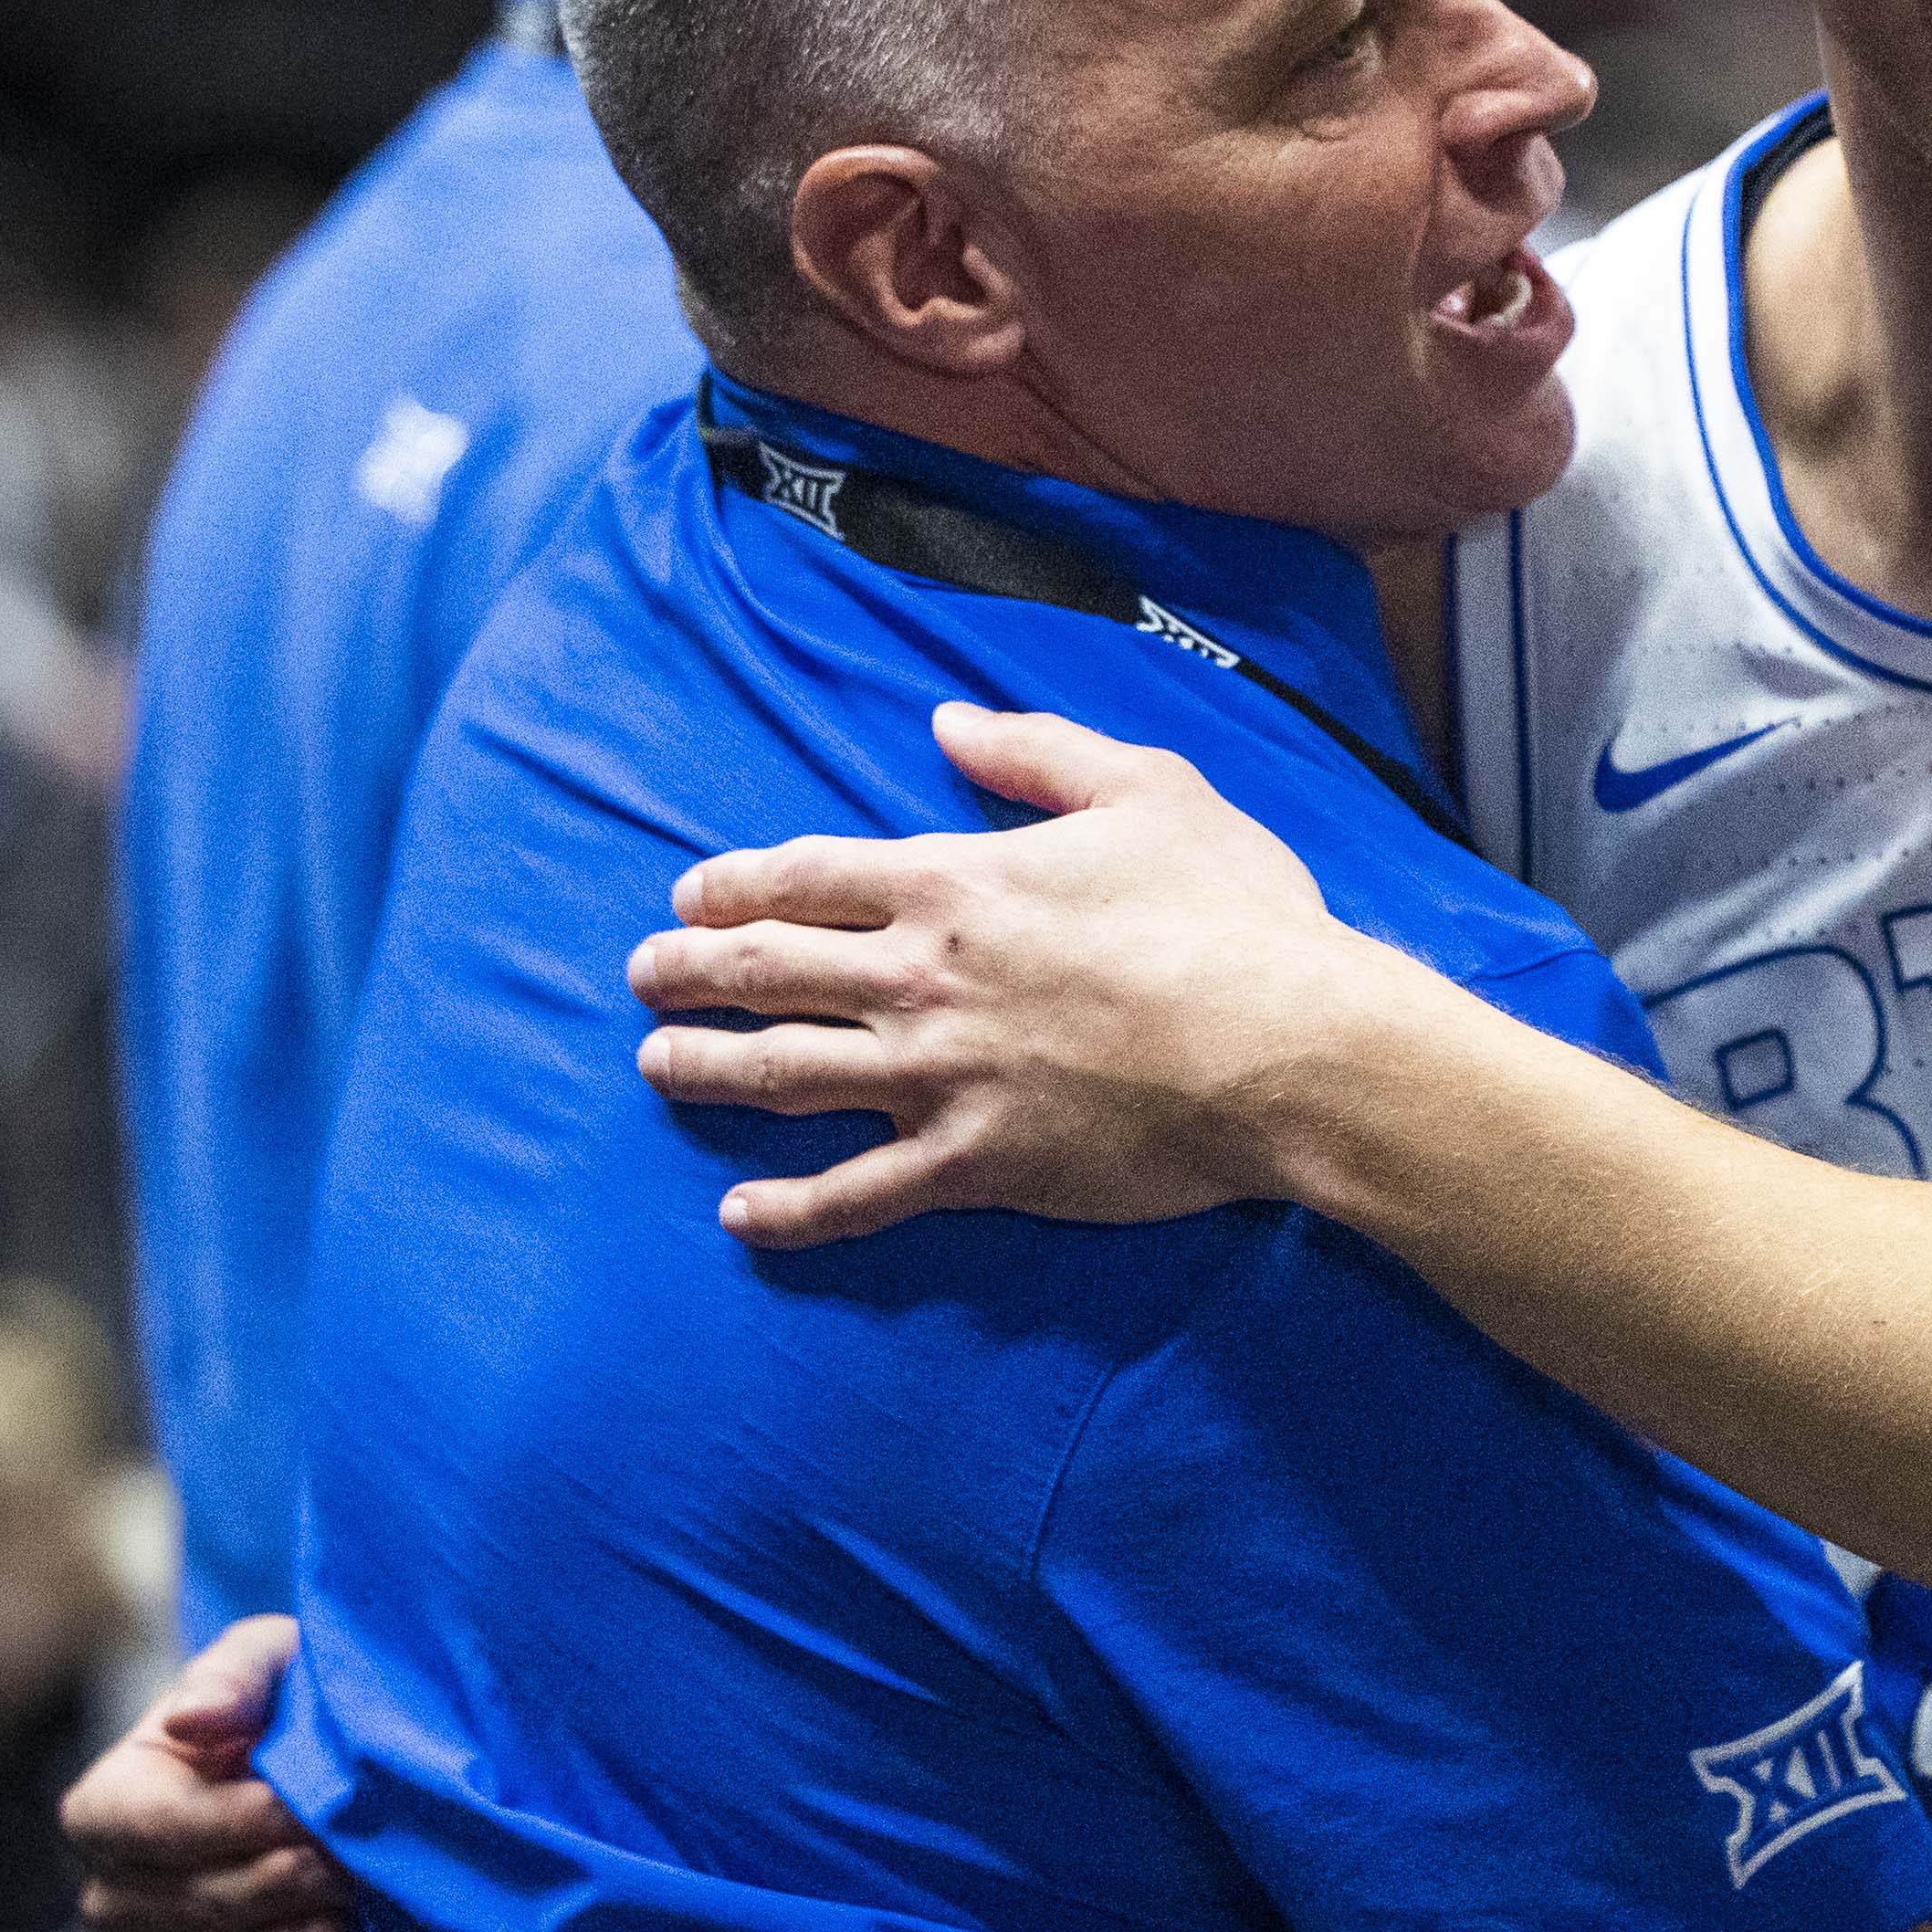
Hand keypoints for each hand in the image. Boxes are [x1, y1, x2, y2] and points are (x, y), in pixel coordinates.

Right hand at [58, 1614, 352, 1931]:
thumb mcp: (257, 1660)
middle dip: (305, 1863)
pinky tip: (344, 1902)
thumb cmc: (265, 1700)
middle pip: (221, 1895)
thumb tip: (190, 1717)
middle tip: (367, 1832)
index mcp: (101, 1808)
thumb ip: (231, 1677)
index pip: (171, 1825)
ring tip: (361, 1860)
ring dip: (319, 1904)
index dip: (256, 1815)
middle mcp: (109, 1889)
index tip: (322, 1798)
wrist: (278, 1762)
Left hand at [632, 704, 1427, 1246]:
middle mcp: (922, 977)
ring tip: (656, 1066)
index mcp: (955, 880)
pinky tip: (740, 1213)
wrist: (1287, 1047)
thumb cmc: (1232, 912)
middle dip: (689, 971)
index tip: (690, 894)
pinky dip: (788, 1210)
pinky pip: (854, 1195)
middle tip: (643, 978)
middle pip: (767, 970)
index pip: (805, 874)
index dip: (732, 883)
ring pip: (783, 1076)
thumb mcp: (1148, 787)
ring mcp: (939, 1076)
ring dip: (706, 1069)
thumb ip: (1037, 750)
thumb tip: (948, 718)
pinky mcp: (973, 1164)